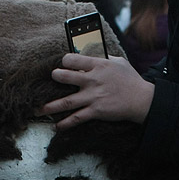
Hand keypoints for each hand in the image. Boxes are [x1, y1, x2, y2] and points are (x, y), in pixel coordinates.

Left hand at [38, 53, 155, 130]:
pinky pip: (77, 118)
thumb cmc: (130, 80)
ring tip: (37, 110)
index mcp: (98, 65)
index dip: (64, 61)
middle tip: (49, 80)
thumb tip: (90, 54)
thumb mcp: (118, 62)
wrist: (141, 100)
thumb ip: (103, 58)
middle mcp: (92, 80)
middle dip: (54, 78)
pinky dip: (65, 123)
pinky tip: (57, 126)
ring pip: (66, 102)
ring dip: (49, 106)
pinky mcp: (96, 111)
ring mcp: (93, 97)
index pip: (74, 60)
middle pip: (66, 77)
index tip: (61, 65)